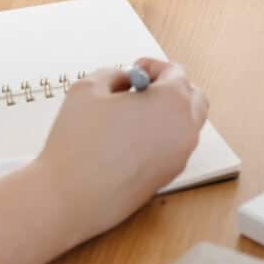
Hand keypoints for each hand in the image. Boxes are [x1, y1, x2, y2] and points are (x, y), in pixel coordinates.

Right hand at [35, 59, 207, 246]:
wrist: (71, 196)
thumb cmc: (77, 143)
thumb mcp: (88, 88)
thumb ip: (113, 74)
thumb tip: (126, 80)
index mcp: (172, 102)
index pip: (176, 73)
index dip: (153, 67)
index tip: (136, 70)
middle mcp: (185, 128)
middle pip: (192, 98)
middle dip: (169, 88)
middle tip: (140, 89)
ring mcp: (180, 156)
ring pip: (186, 125)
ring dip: (167, 113)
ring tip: (132, 113)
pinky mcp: (169, 176)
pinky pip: (175, 148)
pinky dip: (161, 136)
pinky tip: (130, 138)